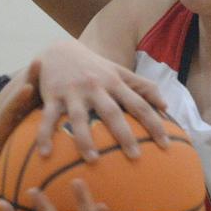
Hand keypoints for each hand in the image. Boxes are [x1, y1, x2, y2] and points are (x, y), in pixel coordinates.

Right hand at [35, 40, 167, 160]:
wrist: (59, 49)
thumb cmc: (94, 66)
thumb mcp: (118, 71)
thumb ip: (143, 86)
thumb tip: (165, 106)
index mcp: (114, 82)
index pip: (139, 104)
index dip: (154, 123)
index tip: (166, 145)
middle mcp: (95, 86)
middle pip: (112, 112)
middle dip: (124, 134)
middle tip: (136, 156)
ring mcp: (73, 92)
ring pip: (79, 117)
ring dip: (85, 139)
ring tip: (93, 160)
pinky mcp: (52, 96)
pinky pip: (48, 118)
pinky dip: (45, 135)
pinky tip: (45, 154)